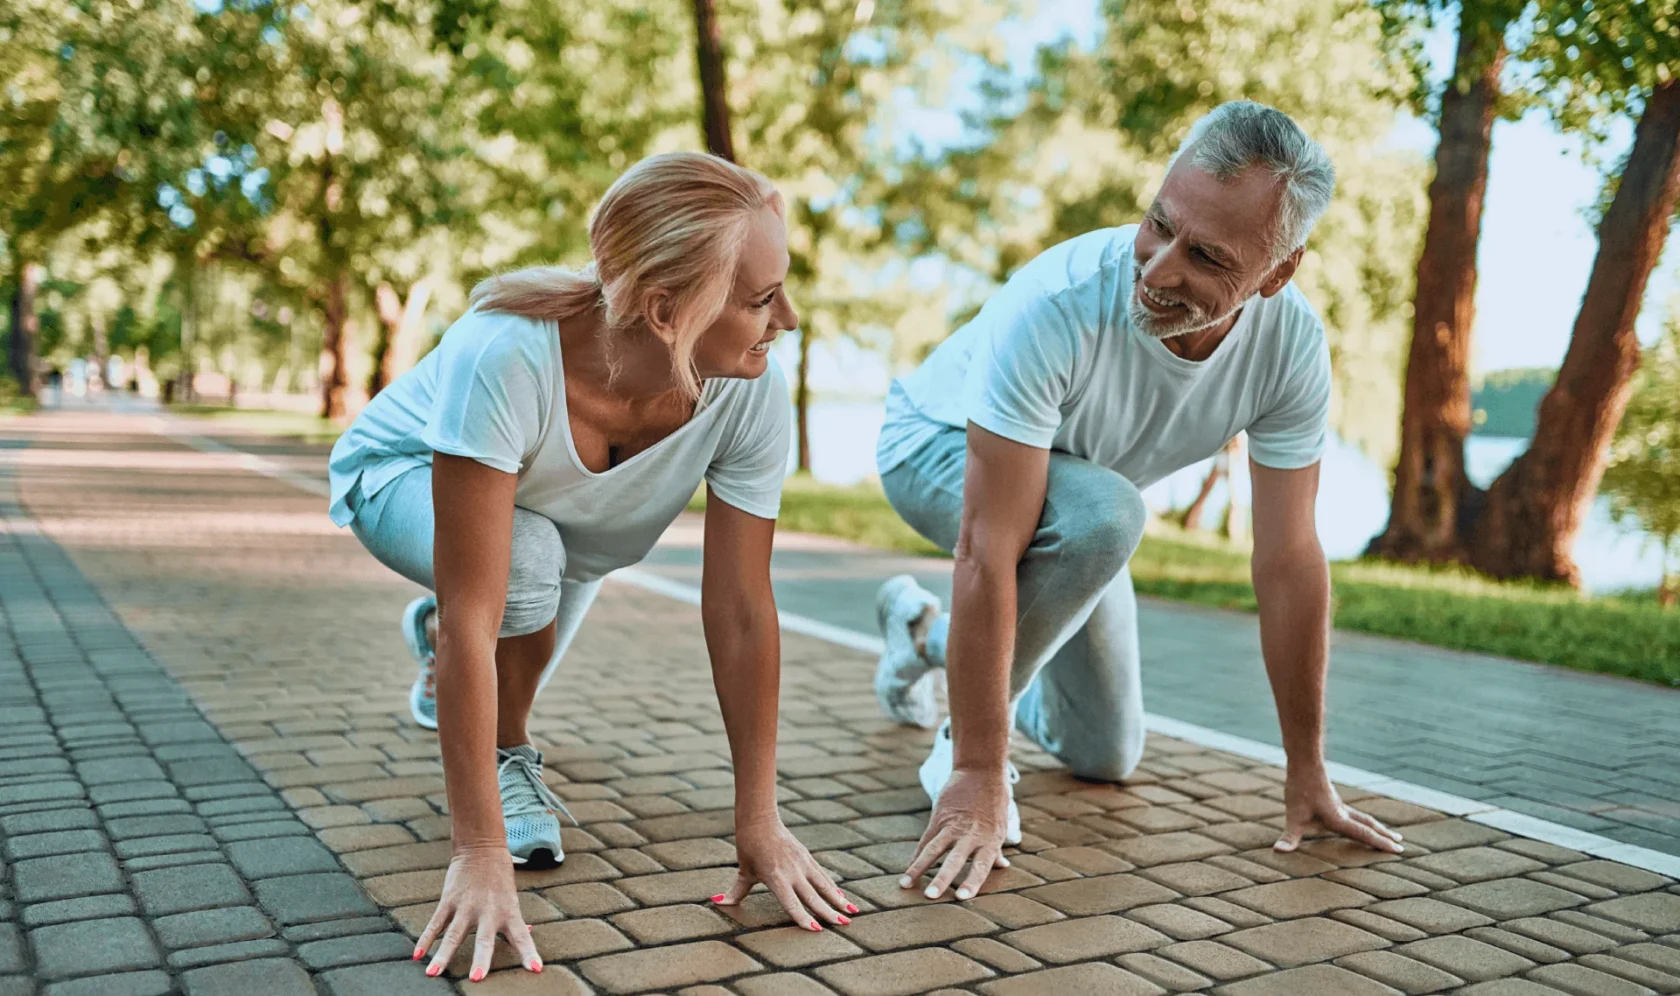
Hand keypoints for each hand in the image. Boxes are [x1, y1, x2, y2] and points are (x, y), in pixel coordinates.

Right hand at [414, 846, 542, 981]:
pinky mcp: (449, 901)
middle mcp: (488, 912)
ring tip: (433, 974)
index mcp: (509, 912)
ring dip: (443, 955)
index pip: (522, 937)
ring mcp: (466, 907)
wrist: (481, 848)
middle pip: (484, 940)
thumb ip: (516, 919)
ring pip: (453, 935)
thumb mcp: (512, 898)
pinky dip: (425, 939)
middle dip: (480, 959)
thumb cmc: (500, 877)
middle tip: (476, 978)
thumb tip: (529, 932)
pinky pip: (435, 924)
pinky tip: (418, 955)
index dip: (529, 953)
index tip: (536, 969)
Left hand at [715, 817, 855, 930]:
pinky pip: (823, 876)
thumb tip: (717, 901)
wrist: (760, 820)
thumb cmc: (748, 847)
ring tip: (853, 912)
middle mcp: (792, 871)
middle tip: (843, 925)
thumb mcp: (743, 870)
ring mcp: (802, 863)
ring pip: (824, 885)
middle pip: (813, 896)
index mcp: (775, 877)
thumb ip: (735, 891)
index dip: (803, 917)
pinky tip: (843, 898)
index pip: (792, 902)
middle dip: (828, 912)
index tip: (817, 929)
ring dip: (838, 900)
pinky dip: (834, 888)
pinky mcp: (807, 857)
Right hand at [900, 767, 1011, 900]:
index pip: (981, 865)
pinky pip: (925, 840)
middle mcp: (971, 834)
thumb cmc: (994, 801)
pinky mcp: (939, 817)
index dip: (972, 882)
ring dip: (919, 868)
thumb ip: (996, 849)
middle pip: (954, 860)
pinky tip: (908, 871)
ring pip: (933, 850)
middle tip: (930, 897)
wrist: (981, 771)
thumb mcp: (1000, 825)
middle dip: (942, 878)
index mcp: (990, 840)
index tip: (961, 898)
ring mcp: (952, 825)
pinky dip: (916, 856)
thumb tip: (1003, 866)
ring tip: (905, 885)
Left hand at [1275, 764, 1403, 853]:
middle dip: (1384, 835)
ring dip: (1377, 826)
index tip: (1400, 850)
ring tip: (1388, 832)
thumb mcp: (1293, 816)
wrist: (1304, 762)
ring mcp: (1339, 804)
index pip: (1365, 834)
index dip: (1381, 843)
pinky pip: (1353, 812)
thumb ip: (1289, 837)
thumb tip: (1278, 851)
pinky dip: (1363, 819)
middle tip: (1402, 843)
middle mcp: (1343, 812)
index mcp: (1339, 819)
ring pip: (1363, 817)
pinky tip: (1357, 819)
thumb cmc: (1300, 790)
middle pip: (1369, 825)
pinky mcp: (1332, 798)